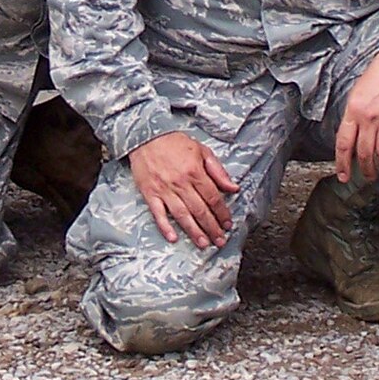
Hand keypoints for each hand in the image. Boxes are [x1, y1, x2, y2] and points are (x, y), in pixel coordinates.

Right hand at [128, 130, 238, 248]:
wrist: (146, 135)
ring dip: (194, 232)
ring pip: (182, 215)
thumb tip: (233, 187)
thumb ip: (218, 170)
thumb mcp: (201, 150)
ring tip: (203, 244)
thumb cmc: (174, 142)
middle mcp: (181, 183)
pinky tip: (173, 238)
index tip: (228, 224)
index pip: (213, 198)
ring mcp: (164, 189)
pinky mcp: (150, 193)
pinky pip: (158, 213)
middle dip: (212, 228)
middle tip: (220, 241)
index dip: (222, 213)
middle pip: (200, 210)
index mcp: (195, 171)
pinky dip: (165, 227)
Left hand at [334, 50, 378, 182]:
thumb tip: (351, 139)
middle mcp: (368, 116)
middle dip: (365, 169)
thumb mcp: (357, 92)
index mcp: (353, 109)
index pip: (344, 143)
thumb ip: (353, 115)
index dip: (342, 163)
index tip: (344, 176)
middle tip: (368, 176)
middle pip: (364, 152)